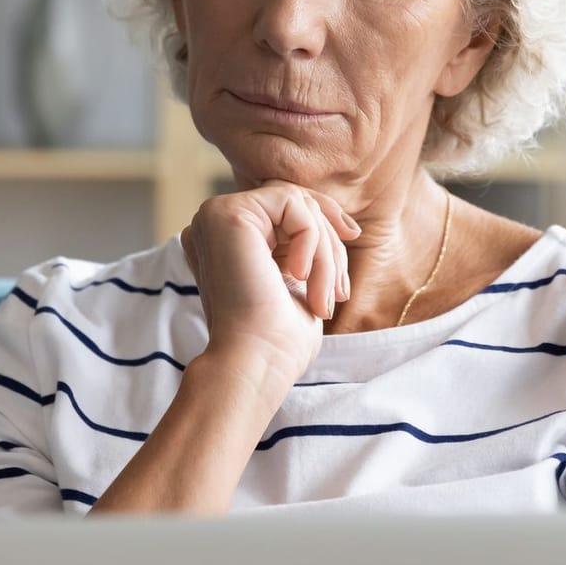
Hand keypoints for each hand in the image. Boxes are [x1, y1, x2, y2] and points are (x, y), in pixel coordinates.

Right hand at [180, 179, 360, 386]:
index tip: (352, 235)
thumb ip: (304, 246)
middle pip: (293, 201)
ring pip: (296, 202)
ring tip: (325, 295)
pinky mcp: (226, 214)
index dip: (322, 217)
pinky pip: (291, 203)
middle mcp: (214, 223)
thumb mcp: (298, 281)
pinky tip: (300, 276)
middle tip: (339, 290)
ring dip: (325, 251)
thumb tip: (340, 223)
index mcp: (225, 239)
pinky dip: (312, 241)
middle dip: (329, 240)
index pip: (282, 206)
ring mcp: (215, 215)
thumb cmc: (277, 338)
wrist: (255, 363)